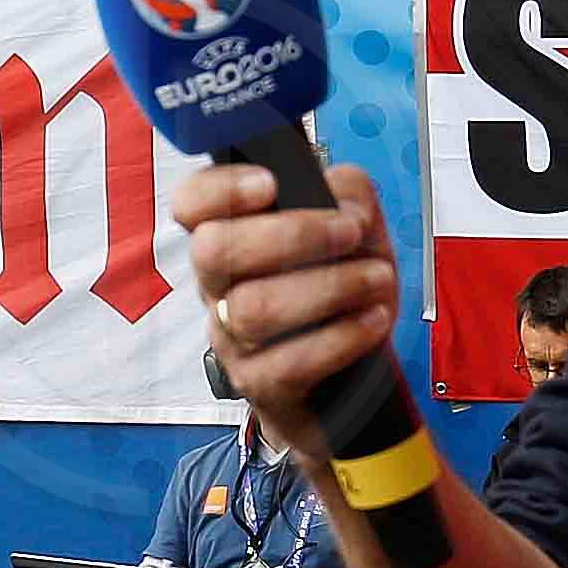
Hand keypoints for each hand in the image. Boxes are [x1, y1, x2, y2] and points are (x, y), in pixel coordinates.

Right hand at [167, 154, 399, 466]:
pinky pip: (288, 361)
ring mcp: (231, 337)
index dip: (220, 189)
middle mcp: (219, 286)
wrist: (352, 375)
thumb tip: (345, 202)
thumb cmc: (343, 295)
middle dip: (292, 234)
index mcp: (231, 237)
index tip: (271, 184)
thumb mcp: (357, 230)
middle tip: (350, 232)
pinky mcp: (257, 382)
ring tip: (376, 278)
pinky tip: (373, 318)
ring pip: (253, 308)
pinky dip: (341, 336)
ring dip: (329, 286)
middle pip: (214, 250)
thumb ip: (349, 195)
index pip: (191, 204)